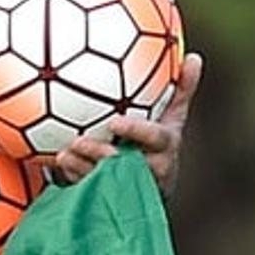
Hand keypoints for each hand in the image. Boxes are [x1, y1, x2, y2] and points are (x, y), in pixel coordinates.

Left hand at [47, 52, 203, 195]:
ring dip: (83, 167)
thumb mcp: (174, 117)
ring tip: (63, 153)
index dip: (137, 131)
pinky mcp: (115, 198)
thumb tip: (194, 56)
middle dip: (101, 154)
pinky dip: (76, 177)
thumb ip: (182, 89)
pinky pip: (94, 191)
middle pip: (127, 164)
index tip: (114, 122)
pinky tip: (60, 163)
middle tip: (78, 141)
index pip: (156, 139)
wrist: (151, 181)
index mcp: (166, 147)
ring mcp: (133, 186)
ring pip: (106, 179)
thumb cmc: (159, 141)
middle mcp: (153, 169)